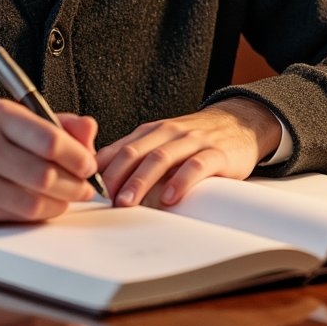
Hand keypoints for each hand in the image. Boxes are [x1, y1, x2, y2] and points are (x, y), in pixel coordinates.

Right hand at [0, 100, 98, 225]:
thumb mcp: (8, 118)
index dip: (77, 156)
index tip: (89, 164)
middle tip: (85, 187)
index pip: (49, 137)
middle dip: (74, 185)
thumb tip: (90, 131)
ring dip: (59, 203)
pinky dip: (37, 215)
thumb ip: (53, 122)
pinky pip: (14, 217)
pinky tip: (43, 206)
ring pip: (33, 200)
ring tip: (67, 198)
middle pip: (45, 173)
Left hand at [95, 98, 281, 208]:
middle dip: (116, 177)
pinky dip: (180, 182)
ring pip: (160, 158)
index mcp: (151, 132)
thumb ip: (136, 157)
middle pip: (135, 153)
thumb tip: (102, 182)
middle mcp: (167, 133)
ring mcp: (191, 141)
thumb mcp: (161, 142)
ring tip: (127, 202)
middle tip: (104, 200)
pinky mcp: (215, 153)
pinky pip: (195, 166)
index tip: (88, 190)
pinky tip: (170, 197)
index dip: (101, 170)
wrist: (238, 123)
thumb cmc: (194, 139)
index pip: (119, 149)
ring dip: (140, 181)